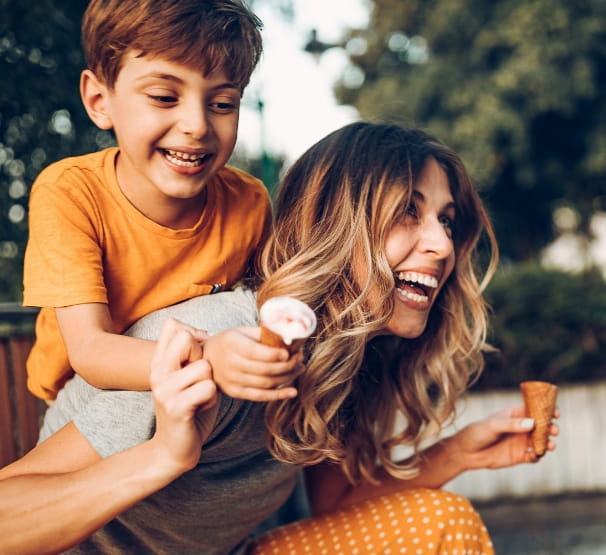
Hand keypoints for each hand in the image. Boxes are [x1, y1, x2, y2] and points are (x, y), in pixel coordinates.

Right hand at [150, 318, 218, 472]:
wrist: (174, 448)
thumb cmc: (190, 408)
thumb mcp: (187, 375)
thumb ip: (190, 354)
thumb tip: (201, 332)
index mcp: (158, 362)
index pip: (173, 325)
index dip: (194, 335)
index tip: (196, 356)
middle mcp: (157, 372)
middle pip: (186, 338)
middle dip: (202, 357)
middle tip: (198, 380)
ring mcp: (164, 390)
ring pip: (204, 367)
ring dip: (210, 383)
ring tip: (199, 398)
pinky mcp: (176, 407)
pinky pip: (208, 388)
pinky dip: (211, 399)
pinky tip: (200, 408)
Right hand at [203, 326, 304, 401]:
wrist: (206, 358)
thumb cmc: (230, 341)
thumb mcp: (243, 331)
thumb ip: (263, 334)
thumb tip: (290, 336)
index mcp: (231, 344)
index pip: (255, 352)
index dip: (275, 355)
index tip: (290, 352)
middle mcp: (229, 363)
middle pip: (264, 370)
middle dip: (287, 365)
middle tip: (300, 358)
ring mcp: (231, 380)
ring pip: (265, 384)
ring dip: (287, 377)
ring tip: (299, 369)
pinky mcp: (235, 393)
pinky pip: (260, 397)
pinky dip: (278, 395)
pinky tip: (293, 391)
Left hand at [449, 403, 558, 469]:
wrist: (467, 452)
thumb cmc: (478, 432)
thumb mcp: (493, 425)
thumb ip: (511, 425)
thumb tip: (532, 423)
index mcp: (515, 414)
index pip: (535, 409)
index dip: (547, 410)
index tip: (555, 413)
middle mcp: (521, 427)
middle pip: (542, 426)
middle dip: (551, 427)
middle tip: (553, 430)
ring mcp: (522, 441)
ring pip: (541, 441)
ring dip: (548, 443)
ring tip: (549, 445)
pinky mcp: (520, 456)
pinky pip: (535, 456)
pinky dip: (538, 456)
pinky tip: (535, 455)